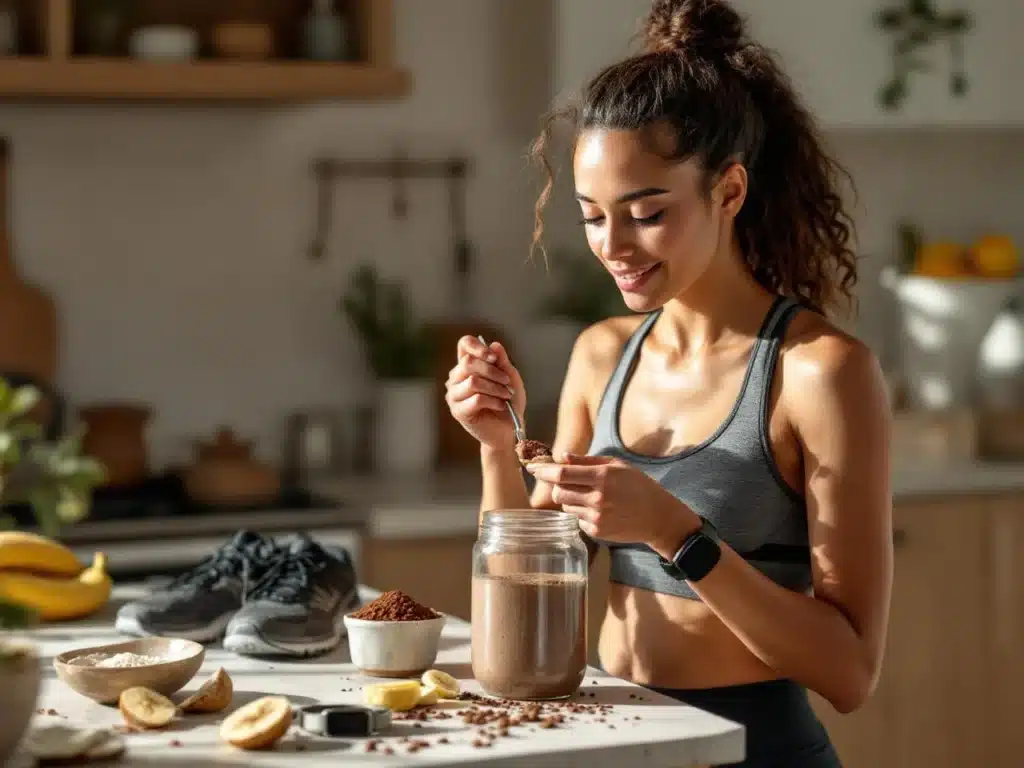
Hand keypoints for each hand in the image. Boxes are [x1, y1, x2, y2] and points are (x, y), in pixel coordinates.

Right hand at [445, 336, 526, 450]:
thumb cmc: (509, 402)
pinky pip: (476, 399)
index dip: (477, 346)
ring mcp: (454, 395)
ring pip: (473, 381)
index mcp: (467, 365)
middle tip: (507, 382)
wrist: (508, 429)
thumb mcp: (510, 378)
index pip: (464, 344)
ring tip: (507, 395)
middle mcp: (456, 378)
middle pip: (468, 362)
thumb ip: (502, 362)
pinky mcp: (458, 411)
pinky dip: (494, 401)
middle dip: (493, 371)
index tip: (493, 358)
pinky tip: (501, 406)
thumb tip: (494, 345)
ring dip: (495, 388)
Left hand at [525, 453, 700, 555]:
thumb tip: (562, 456)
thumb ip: (587, 461)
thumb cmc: (638, 486)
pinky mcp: (596, 531)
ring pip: (566, 507)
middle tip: (565, 482)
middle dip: (556, 486)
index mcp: (602, 478)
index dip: (543, 471)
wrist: (658, 517)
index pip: (562, 474)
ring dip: (570, 499)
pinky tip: (599, 509)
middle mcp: (597, 499)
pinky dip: (581, 513)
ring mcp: (596, 518)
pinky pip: (577, 519)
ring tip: (590, 495)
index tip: (533, 467)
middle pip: (558, 493)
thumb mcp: (617, 465)